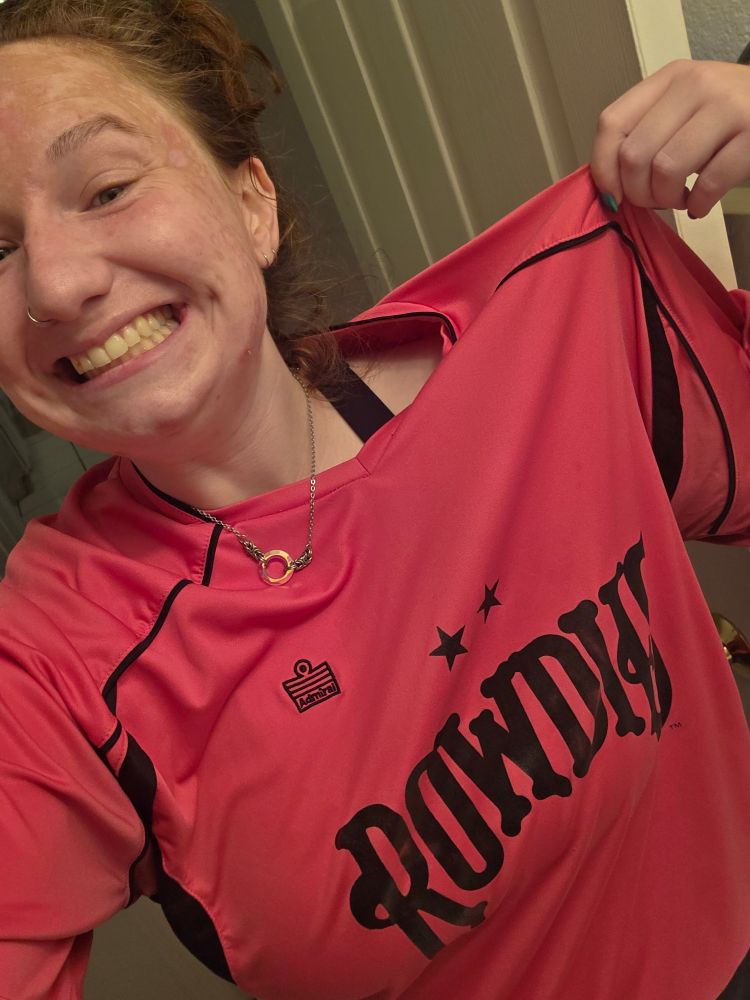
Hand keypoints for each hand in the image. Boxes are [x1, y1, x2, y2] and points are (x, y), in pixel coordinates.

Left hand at [590, 58, 749, 218]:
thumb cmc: (727, 116)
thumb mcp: (684, 108)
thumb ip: (646, 133)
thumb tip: (609, 185)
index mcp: (669, 78)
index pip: (612, 123)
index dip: (603, 168)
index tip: (613, 194)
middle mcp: (695, 85)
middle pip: (634, 154)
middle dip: (638, 193)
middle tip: (655, 199)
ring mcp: (726, 106)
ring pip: (666, 169)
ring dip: (666, 199)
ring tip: (679, 199)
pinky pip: (708, 183)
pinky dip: (698, 204)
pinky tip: (700, 204)